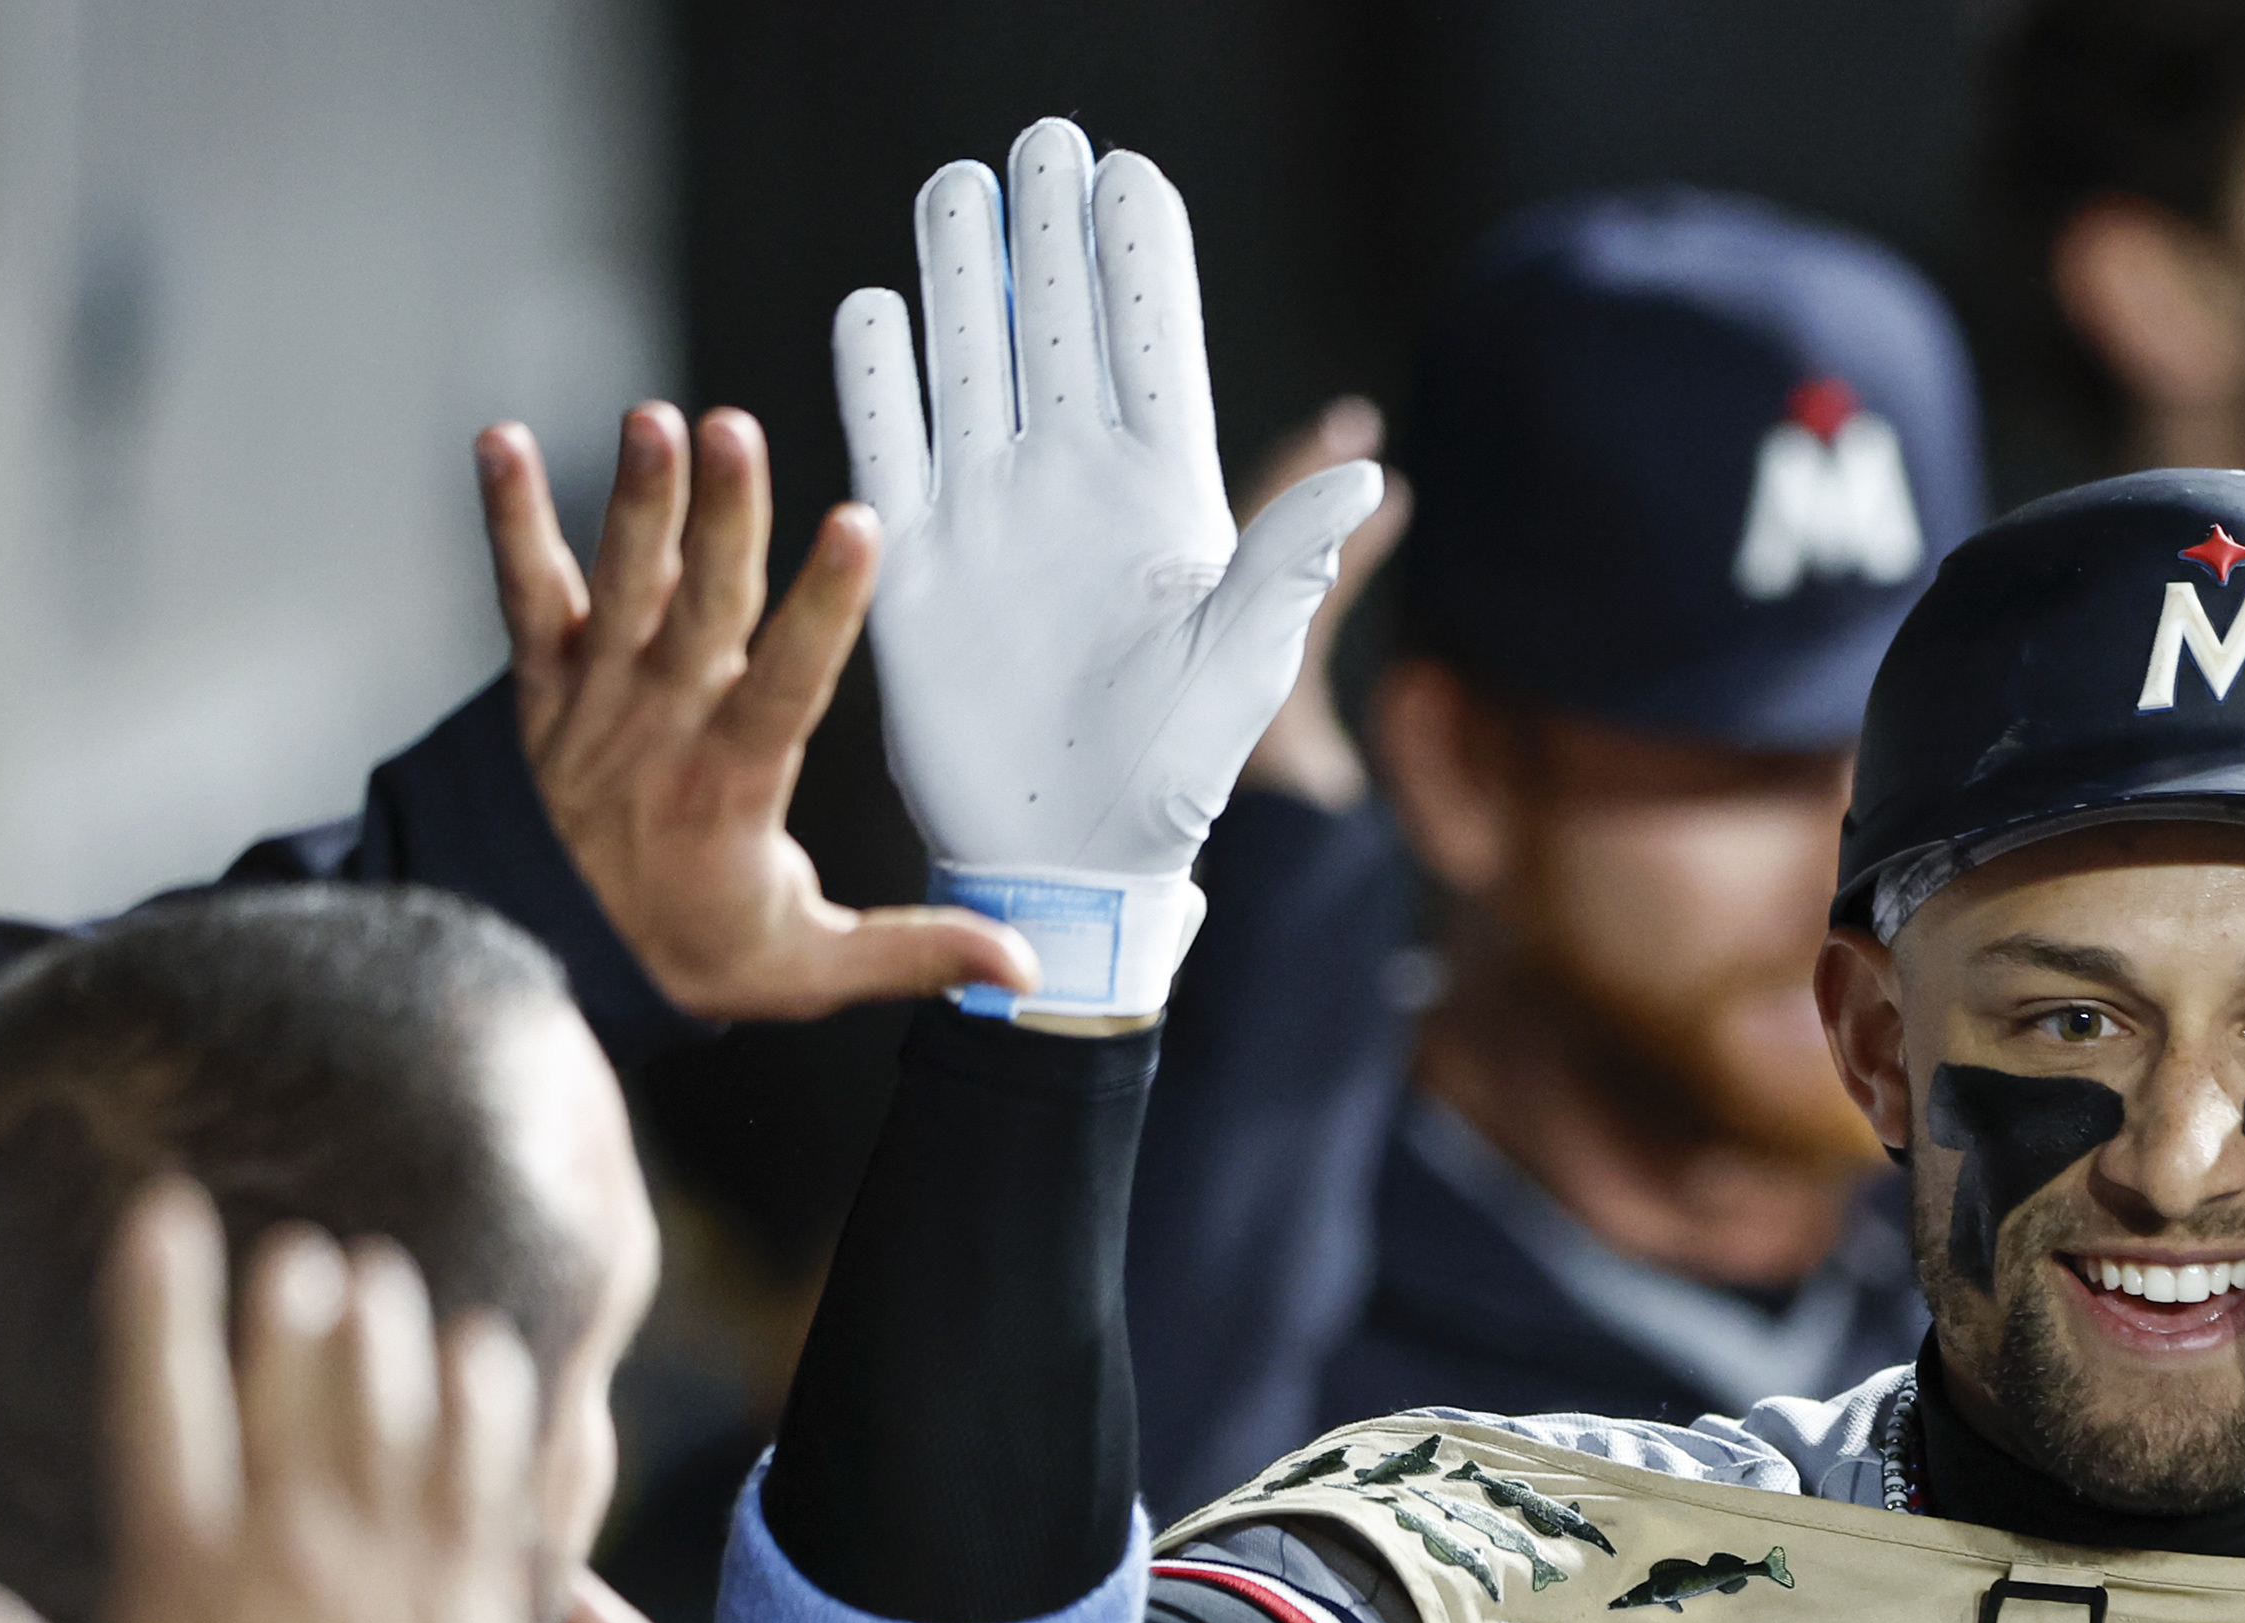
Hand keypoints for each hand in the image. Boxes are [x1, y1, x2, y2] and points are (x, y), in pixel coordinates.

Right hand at [0, 1185, 547, 1622]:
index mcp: (185, 1576)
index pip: (160, 1403)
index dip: (159, 1299)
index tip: (163, 1214)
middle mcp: (294, 1551)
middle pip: (297, 1383)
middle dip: (298, 1303)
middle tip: (303, 1253)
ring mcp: (398, 1569)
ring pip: (398, 1409)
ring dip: (391, 1333)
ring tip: (381, 1278)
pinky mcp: (481, 1599)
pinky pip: (493, 1471)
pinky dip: (491, 1403)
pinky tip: (486, 1350)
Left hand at [484, 404, 1036, 1019]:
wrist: (540, 963)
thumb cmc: (680, 951)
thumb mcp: (809, 968)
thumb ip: (915, 951)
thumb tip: (1019, 964)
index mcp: (731, 786)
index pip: (787, 684)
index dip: (824, 606)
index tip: (855, 534)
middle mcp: (660, 729)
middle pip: (702, 608)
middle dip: (724, 517)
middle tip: (735, 436)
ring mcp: (595, 699)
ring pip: (622, 587)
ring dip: (641, 501)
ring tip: (653, 423)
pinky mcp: (542, 683)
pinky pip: (524, 592)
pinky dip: (510, 518)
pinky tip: (502, 445)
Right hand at [835, 116, 1385, 1022]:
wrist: (1072, 857)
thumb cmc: (1174, 775)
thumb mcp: (1241, 667)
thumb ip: (1286, 564)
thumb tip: (1369, 476)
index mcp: (1161, 500)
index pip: (1152, 351)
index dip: (1138, 263)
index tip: (1130, 175)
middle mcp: (1072, 489)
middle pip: (1056, 331)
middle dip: (1048, 238)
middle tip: (1041, 143)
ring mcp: (992, 516)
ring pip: (971, 366)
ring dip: (961, 278)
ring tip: (956, 186)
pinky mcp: (919, 563)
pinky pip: (892, 445)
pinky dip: (879, 378)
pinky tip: (875, 305)